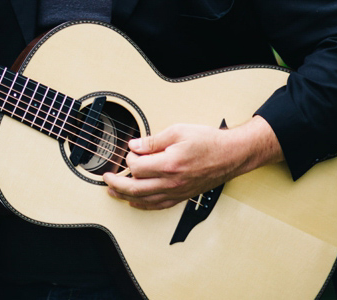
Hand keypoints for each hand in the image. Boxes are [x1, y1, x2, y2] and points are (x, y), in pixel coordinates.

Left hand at [104, 117, 278, 208]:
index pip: (138, 167)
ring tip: (113, 191)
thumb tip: (135, 146)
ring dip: (125, 197)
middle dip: (117, 184)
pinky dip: (142, 205)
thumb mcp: (180, 130)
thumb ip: (155, 140)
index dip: (129, 159)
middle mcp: (171, 182)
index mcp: (169, 163)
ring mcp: (176, 192)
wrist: (229, 155)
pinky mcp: (181, 197)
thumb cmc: (208, 141)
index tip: (129, 151)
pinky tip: (135, 201)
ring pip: (144, 200)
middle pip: (136, 189)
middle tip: (106, 178)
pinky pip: (157, 206)